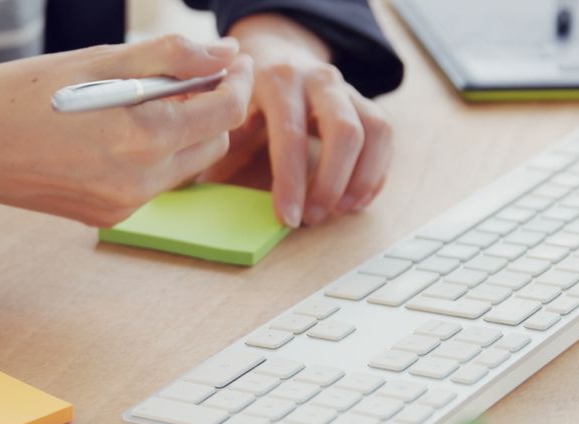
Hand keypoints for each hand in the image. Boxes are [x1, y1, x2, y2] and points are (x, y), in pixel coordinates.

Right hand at [0, 35, 253, 226]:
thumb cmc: (18, 94)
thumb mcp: (96, 60)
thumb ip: (169, 56)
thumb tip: (225, 54)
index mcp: (141, 137)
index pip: (223, 111)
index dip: (237, 81)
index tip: (233, 58)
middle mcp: (139, 182)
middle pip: (211, 143)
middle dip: (212, 107)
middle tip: (190, 73)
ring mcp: (122, 206)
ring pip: (182, 166)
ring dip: (181, 131)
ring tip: (143, 98)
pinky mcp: (105, 216)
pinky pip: (150, 183)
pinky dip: (150, 154)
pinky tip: (115, 130)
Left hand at [202, 14, 392, 227]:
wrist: (275, 51)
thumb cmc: (246, 93)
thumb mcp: (228, 109)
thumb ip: (219, 141)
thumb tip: (194, 186)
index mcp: (277, 81)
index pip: (290, 135)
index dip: (291, 181)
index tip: (287, 218)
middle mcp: (318, 79)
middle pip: (344, 131)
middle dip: (330, 183)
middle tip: (313, 218)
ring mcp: (347, 88)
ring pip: (374, 131)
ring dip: (361, 179)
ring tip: (339, 212)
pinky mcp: (364, 101)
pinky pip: (384, 135)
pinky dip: (376, 172)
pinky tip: (356, 200)